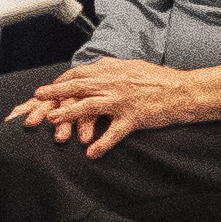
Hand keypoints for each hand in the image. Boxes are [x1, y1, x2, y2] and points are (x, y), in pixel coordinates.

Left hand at [13, 58, 198, 159]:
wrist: (183, 91)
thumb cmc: (157, 80)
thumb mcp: (129, 67)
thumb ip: (109, 69)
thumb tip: (93, 68)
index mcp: (110, 70)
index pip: (77, 74)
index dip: (59, 82)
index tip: (44, 90)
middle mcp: (113, 83)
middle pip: (77, 87)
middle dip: (54, 93)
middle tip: (36, 99)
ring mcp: (122, 101)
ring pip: (89, 106)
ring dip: (69, 114)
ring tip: (54, 121)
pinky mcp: (134, 118)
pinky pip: (114, 133)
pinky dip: (102, 144)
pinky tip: (91, 154)